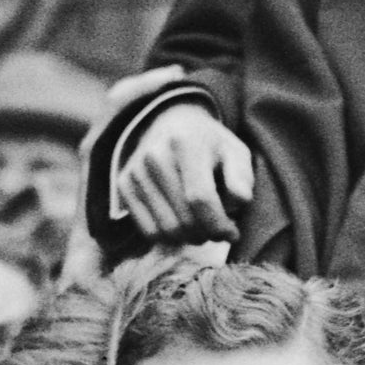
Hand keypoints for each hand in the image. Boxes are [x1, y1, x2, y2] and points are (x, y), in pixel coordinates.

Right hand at [114, 103, 255, 237]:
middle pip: (183, 219)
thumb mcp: (235, 153)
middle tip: (220, 231)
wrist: (172, 125)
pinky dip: (169, 238)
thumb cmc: (211, 146)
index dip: (219, 224)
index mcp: (186, 144)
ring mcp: (135, 172)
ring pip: (166, 230)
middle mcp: (155, 156)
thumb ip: (241, 177)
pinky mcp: (124, 185)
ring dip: (190, 239)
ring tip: (203, 228)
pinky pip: (148, 231)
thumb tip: (240, 201)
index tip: (233, 233)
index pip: (200, 198)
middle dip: (208, 234)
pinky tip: (183, 227)